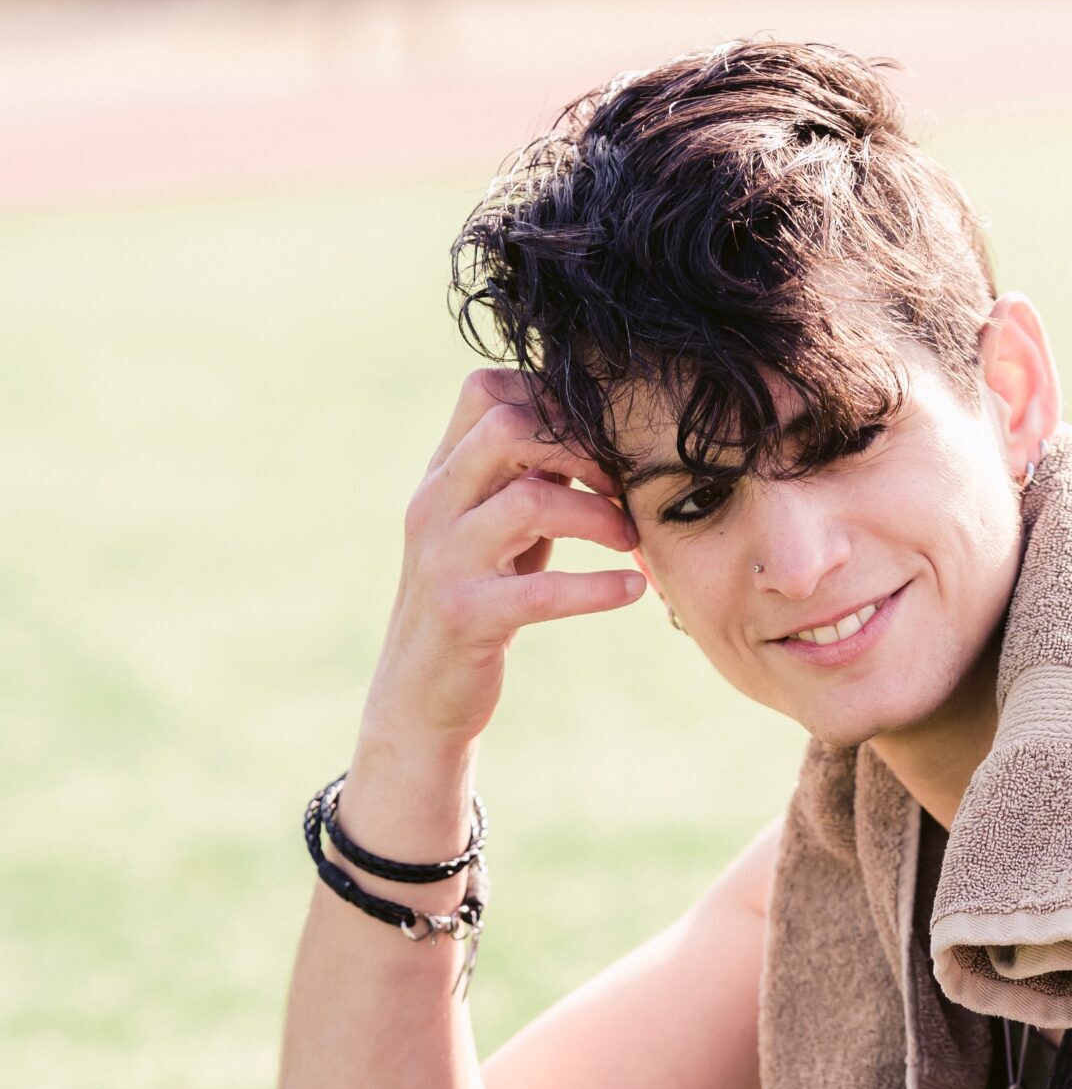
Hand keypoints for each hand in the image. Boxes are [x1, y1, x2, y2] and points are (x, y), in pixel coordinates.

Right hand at [361, 369, 644, 757]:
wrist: (420, 697)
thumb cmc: (475, 604)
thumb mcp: (495, 534)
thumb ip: (528, 482)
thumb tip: (591, 433)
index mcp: (440, 477)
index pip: (484, 391)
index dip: (549, 399)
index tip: (597, 436)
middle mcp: (434, 507)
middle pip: (506, 429)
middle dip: (580, 447)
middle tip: (622, 483)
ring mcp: (445, 560)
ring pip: (529, 503)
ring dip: (597, 516)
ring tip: (630, 539)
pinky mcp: (465, 616)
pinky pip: (542, 592)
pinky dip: (598, 588)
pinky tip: (633, 590)